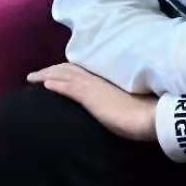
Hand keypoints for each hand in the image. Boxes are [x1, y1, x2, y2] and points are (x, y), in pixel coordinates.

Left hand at [28, 63, 156, 142]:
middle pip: (69, 70)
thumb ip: (118, 103)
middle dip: (51, 70)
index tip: (53, 74)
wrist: (153, 116)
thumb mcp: (129, 105)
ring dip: (46, 75)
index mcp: (107, 82)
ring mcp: (94, 86)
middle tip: (35, 75)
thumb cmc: (146, 113)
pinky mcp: (91, 96)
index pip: (81, 71)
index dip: (65, 71)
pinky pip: (69, 87)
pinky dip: (55, 84)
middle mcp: (98, 80)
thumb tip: (118, 109)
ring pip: (64, 75)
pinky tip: (44, 85)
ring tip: (32, 78)